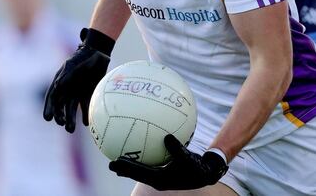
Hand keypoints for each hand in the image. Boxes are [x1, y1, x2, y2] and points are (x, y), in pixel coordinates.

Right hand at [43, 28, 113, 132]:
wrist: (99, 53)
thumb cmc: (84, 58)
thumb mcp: (73, 65)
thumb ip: (66, 75)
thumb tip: (57, 86)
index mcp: (60, 82)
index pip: (52, 98)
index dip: (49, 108)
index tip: (48, 118)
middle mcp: (67, 89)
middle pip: (61, 106)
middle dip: (59, 116)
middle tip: (61, 124)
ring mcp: (77, 92)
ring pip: (72, 109)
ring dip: (70, 119)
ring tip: (70, 129)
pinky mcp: (89, 94)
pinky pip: (86, 107)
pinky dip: (86, 115)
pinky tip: (86, 123)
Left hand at [109, 134, 227, 190]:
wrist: (205, 173)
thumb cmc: (196, 167)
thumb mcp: (188, 158)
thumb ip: (177, 149)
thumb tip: (167, 136)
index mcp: (160, 179)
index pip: (139, 173)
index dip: (126, 168)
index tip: (114, 163)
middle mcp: (157, 179)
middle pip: (137, 174)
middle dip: (124, 169)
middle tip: (110, 163)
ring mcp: (160, 177)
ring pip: (142, 171)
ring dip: (131, 166)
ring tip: (119, 159)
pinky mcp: (164, 173)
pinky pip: (150, 165)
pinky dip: (144, 159)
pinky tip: (141, 148)